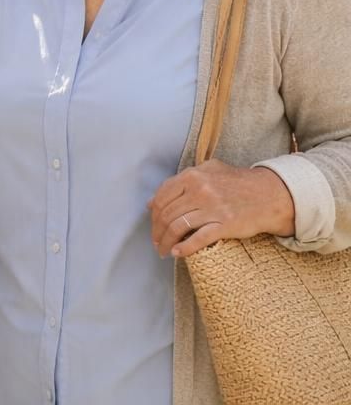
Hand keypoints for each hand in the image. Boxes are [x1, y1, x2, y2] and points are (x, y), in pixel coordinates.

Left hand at [149, 159, 295, 258]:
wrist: (271, 195)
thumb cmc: (239, 183)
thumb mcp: (209, 171)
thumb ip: (181, 182)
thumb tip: (153, 201)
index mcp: (192, 176)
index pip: (162, 197)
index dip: (153, 215)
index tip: (153, 226)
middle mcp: (199, 190)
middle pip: (166, 214)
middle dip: (157, 232)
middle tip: (157, 242)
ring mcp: (212, 208)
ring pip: (177, 227)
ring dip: (166, 242)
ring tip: (164, 250)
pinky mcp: (225, 224)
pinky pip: (198, 239)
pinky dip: (184, 248)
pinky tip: (177, 253)